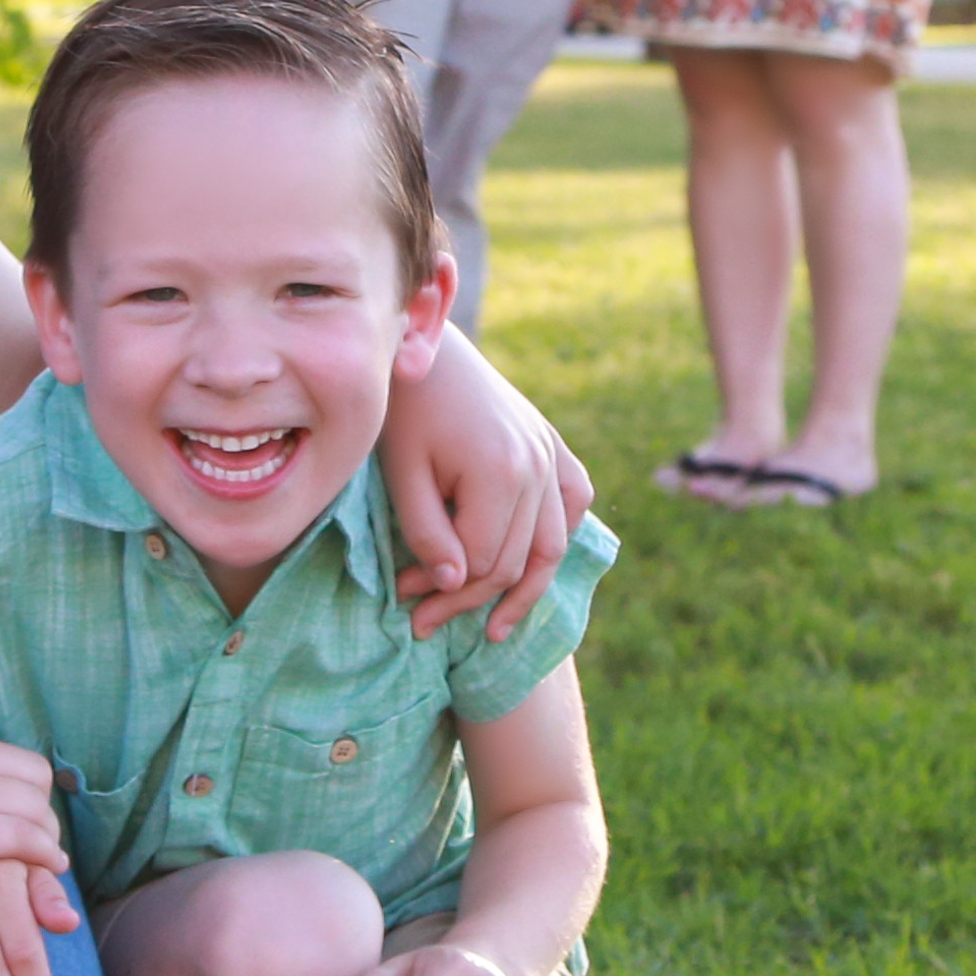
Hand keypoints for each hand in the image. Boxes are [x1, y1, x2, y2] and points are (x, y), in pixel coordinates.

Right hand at [0, 698, 67, 906]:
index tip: (3, 805)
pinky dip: (46, 853)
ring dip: (46, 830)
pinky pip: (25, 838)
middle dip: (36, 801)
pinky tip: (49, 869)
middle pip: (26, 768)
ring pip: (34, 802)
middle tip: (32, 831)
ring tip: (45, 855)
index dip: (3, 779)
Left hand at [380, 328, 595, 639]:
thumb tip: (455, 584)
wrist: (424, 346)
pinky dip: (561, 532)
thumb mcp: (401, 474)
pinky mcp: (550, 442)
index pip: (482, 563)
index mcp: (501, 473)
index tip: (404, 601)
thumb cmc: (404, 409)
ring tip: (494, 630)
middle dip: (468, 599)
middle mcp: (537, 467)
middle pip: (514, 561)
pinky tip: (535, 559)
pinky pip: (574, 499)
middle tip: (423, 619)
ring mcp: (549, 453)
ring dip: (524, 590)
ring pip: (551, 544)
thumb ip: (427, 533)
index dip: (443, 591)